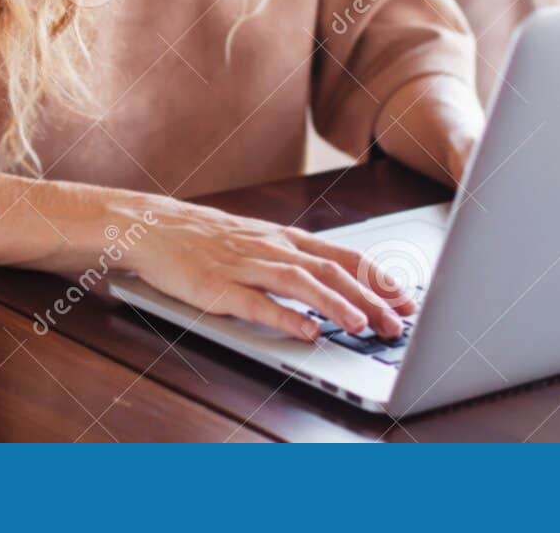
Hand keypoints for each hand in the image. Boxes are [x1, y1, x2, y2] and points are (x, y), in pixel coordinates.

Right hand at [119, 197, 416, 340]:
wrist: (152, 226)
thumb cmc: (206, 238)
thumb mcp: (258, 242)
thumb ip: (295, 261)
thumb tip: (338, 285)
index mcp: (283, 238)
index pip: (341, 256)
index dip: (376, 277)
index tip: (407, 298)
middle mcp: (270, 248)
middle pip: (329, 270)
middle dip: (369, 297)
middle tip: (398, 323)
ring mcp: (244, 266)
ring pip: (299, 283)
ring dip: (335, 305)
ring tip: (362, 327)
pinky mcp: (217, 287)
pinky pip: (256, 303)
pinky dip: (284, 318)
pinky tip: (306, 333)